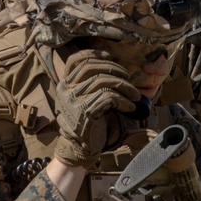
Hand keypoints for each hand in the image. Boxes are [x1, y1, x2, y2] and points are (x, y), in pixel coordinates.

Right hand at [54, 49, 140, 167]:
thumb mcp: (87, 98)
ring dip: (124, 87)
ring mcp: (74, 100)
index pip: (76, 60)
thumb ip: (94, 84)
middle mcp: (67, 90)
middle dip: (115, 69)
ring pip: (103, 81)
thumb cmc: (90, 120)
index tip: (110, 56)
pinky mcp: (84, 111)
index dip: (95, 54)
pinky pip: (108, 98)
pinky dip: (123, 101)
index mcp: (65, 84)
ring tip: (134, 96)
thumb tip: (118, 70)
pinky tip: (129, 107)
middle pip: (92, 67)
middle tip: (129, 79)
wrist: (81, 145)